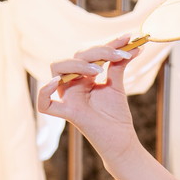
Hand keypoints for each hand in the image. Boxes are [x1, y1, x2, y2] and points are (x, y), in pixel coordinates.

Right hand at [36, 38, 140, 163]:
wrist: (121, 140)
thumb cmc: (116, 115)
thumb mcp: (116, 85)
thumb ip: (118, 65)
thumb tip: (134, 46)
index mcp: (82, 77)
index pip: (88, 54)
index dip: (107, 44)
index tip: (127, 39)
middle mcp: (71, 85)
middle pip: (73, 58)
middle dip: (96, 52)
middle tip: (118, 56)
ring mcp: (68, 98)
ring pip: (57, 71)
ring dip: (78, 65)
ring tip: (100, 70)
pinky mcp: (68, 113)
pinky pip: (45, 103)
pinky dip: (45, 91)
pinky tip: (57, 82)